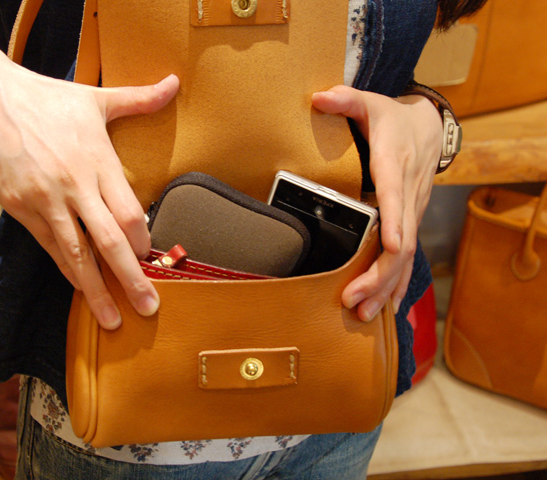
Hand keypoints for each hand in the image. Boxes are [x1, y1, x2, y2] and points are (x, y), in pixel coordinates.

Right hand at [0, 58, 178, 329]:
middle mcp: (74, 185)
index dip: (143, 242)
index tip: (152, 259)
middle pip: (109, 241)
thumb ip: (140, 99)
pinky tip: (80, 288)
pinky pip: (48, 246)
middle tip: (149, 308)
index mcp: (97, 161)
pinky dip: (66, 270)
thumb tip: (174, 84)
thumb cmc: (45, 97)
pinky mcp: (20, 208)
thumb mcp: (96, 98)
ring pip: (76, 254)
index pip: (129, 213)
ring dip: (96, 289)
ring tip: (112, 319)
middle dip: (131, 279)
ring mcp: (44, 200)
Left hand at [312, 85, 441, 320]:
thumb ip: (346, 100)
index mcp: (394, 167)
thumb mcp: (371, 102)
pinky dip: (398, 284)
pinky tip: (387, 308)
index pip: (397, 197)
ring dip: (386, 288)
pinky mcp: (410, 222)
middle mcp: (408, 195)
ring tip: (364, 315)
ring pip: (405, 257)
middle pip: (401, 241)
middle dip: (379, 274)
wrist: (428, 126)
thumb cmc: (393, 118)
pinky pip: (407, 258)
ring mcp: (412, 212)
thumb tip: (318, 97)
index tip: (392, 246)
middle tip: (353, 300)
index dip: (396, 221)